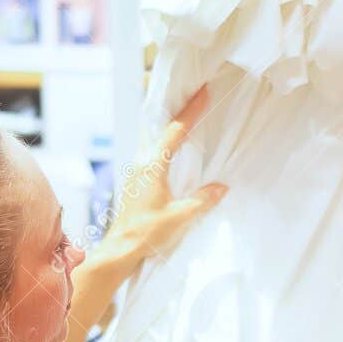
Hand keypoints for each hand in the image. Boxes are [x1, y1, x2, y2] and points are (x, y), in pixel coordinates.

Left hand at [97, 85, 227, 268]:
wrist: (120, 249)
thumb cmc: (147, 233)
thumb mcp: (181, 217)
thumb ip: (203, 200)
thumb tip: (222, 187)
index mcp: (153, 165)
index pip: (175, 131)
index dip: (191, 110)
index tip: (203, 92)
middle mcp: (142, 163)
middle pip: (163, 129)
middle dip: (181, 112)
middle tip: (196, 96)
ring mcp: (137, 172)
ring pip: (157, 142)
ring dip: (172, 130)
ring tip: (189, 119)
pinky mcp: (136, 182)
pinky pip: (154, 155)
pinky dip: (167, 146)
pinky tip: (176, 151)